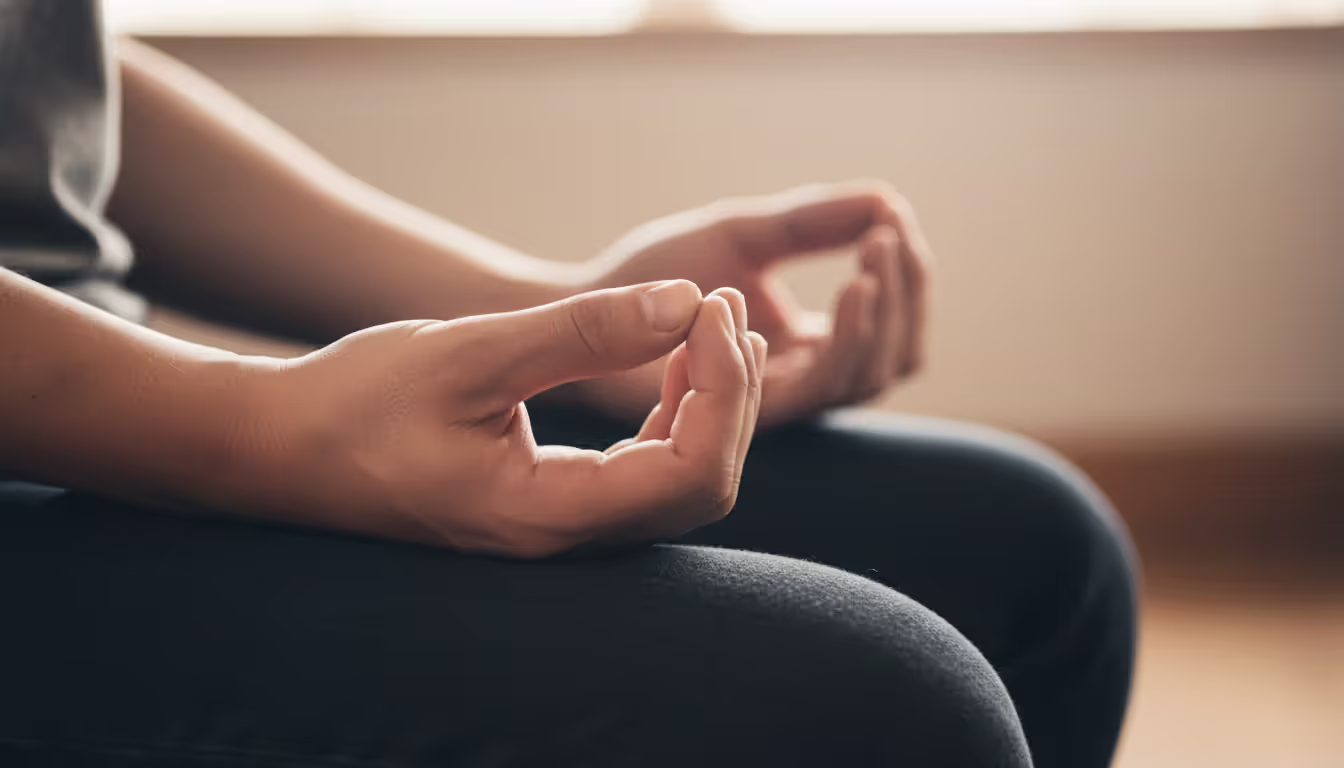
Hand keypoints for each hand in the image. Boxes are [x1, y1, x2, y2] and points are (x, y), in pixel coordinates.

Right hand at [215, 281, 763, 557]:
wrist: (279, 449)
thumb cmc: (356, 404)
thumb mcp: (470, 353)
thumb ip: (580, 333)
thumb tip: (686, 303)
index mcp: (546, 514)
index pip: (691, 472)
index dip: (725, 388)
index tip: (710, 308)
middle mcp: (565, 537)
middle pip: (702, 484)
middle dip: (732, 393)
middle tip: (722, 305)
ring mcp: (560, 526)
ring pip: (681, 481)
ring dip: (709, 402)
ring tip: (707, 324)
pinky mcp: (551, 503)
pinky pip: (644, 473)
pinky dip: (673, 415)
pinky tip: (665, 362)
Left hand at [567, 181, 932, 428]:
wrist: (588, 301)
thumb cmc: (657, 272)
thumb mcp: (745, 234)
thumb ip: (812, 221)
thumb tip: (889, 200)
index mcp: (809, 346)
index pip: (890, 325)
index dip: (907, 278)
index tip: (892, 218)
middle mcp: (801, 382)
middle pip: (893, 358)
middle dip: (905, 297)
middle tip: (887, 235)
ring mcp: (775, 401)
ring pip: (865, 376)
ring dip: (880, 314)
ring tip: (871, 252)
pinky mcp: (750, 410)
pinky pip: (819, 385)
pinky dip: (846, 335)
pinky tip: (854, 284)